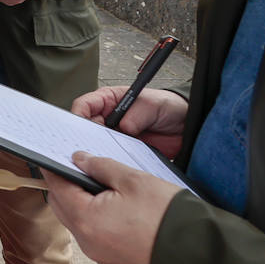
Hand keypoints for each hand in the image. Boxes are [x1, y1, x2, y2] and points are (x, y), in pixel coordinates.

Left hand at [42, 152, 180, 263]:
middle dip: (66, 185)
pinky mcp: (113, 260)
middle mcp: (88, 241)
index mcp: (86, 219)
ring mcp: (100, 254)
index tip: (56, 158)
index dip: (55, 169)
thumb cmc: (169, 219)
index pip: (57, 188)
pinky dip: (94, 218)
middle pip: (62, 206)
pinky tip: (111, 206)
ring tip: (98, 184)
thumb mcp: (134, 180)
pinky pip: (93, 234)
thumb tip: (81, 160)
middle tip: (78, 167)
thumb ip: (101, 167)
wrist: (199, 256)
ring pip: (77, 221)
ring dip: (80, 202)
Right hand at [72, 86, 187, 158]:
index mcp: (109, 100)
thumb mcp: (152, 104)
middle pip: (86, 127)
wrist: (186, 126)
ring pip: (96, 143)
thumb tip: (124, 126)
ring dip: (98, 149)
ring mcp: (114, 134)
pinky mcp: (123, 149)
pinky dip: (111, 160)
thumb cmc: (168, 107)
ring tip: (103, 155)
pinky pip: (111, 156)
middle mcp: (107, 118)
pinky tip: (114, 163)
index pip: (85, 105)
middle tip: (88, 145)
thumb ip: (137, 114)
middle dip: (85, 136)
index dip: (78, 115)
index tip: (78, 126)